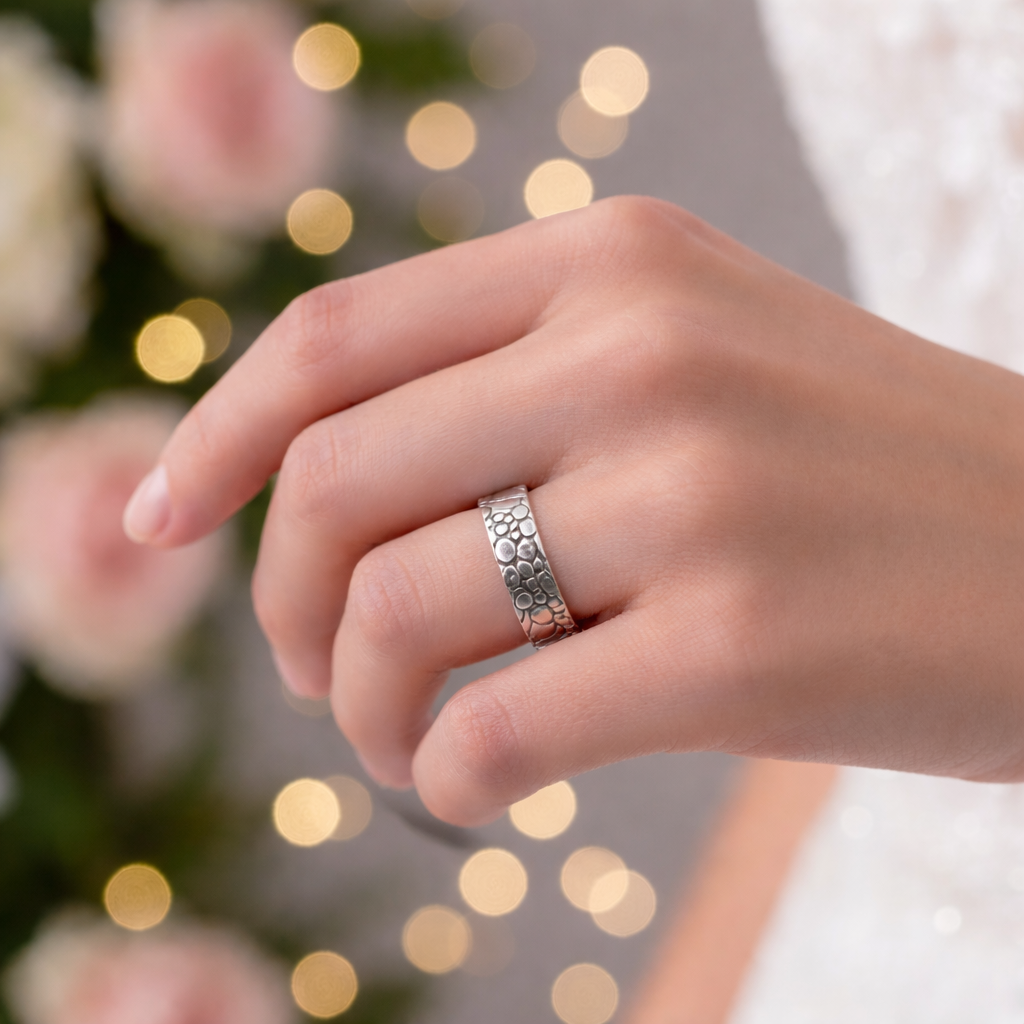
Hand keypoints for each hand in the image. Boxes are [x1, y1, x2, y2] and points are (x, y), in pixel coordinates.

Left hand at [124, 197, 1023, 824]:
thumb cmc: (851, 472)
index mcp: (615, 261)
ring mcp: (693, 491)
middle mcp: (644, 349)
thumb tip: (315, 493)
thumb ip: (512, 392)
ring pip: (392, 611)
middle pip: (334, 483)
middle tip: (321, 673)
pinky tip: (477, 791)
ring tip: (403, 743)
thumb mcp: (685, 365)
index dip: (215, 434)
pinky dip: (445, 778)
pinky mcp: (739, 643)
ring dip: (362, 708)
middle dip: (284, 603)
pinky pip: (491, 729)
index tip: (156, 521)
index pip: (335, 335)